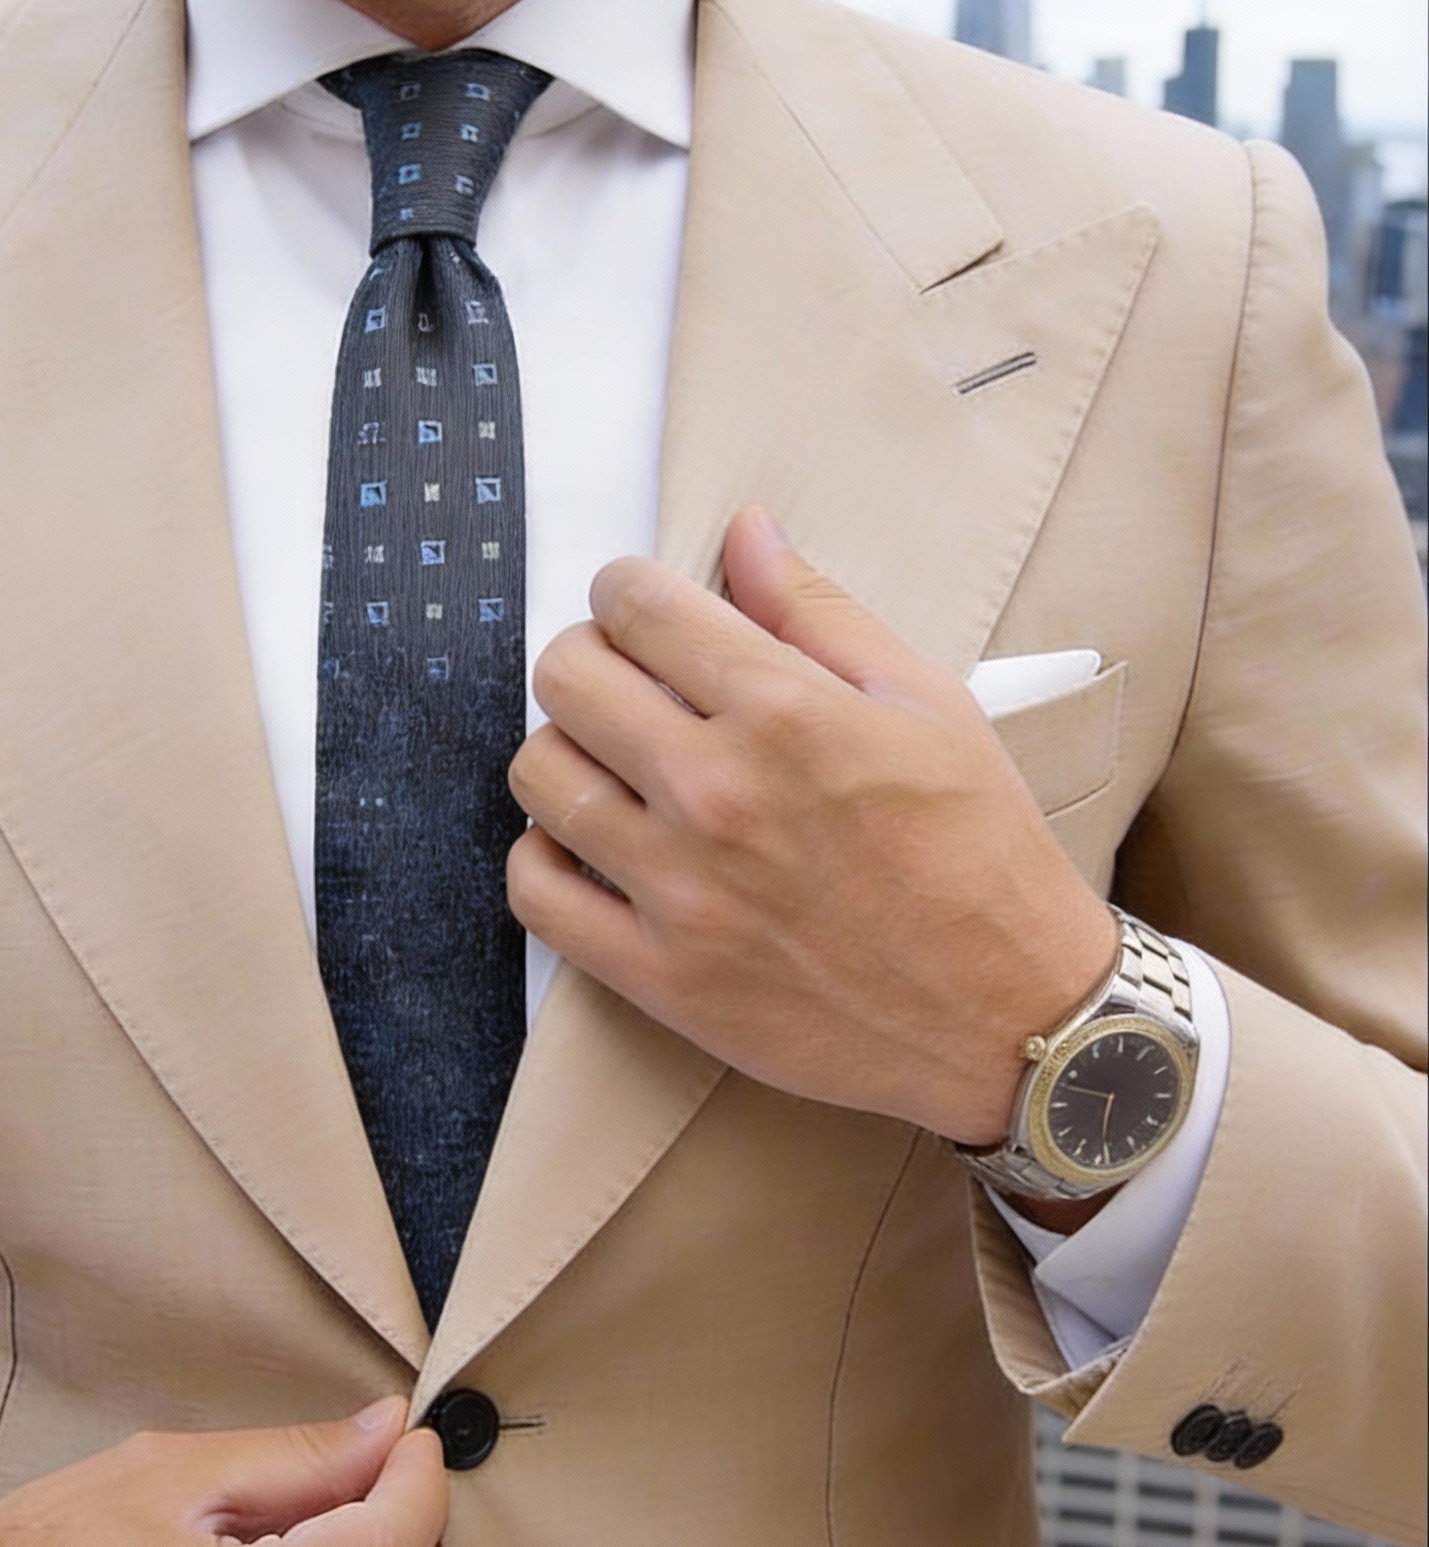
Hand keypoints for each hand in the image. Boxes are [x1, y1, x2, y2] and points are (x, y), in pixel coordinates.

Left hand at [506, 507, 1116, 1146]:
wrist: (1010, 1015)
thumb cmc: (979, 854)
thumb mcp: (927, 704)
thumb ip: (819, 613)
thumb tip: (745, 532)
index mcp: (785, 713)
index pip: (636, 605)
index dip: (626, 591)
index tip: (641, 610)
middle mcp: (718, 793)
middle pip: (566, 678)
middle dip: (588, 659)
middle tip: (625, 684)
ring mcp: (679, 890)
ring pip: (539, 776)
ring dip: (565, 754)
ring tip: (612, 768)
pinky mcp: (659, 975)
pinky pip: (536, 894)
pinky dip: (544, 859)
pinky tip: (590, 847)